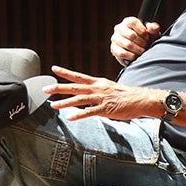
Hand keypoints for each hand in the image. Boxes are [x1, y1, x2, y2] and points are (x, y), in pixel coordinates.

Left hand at [44, 65, 160, 121]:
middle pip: (74, 87)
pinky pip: (89, 112)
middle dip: (58, 87)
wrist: (140, 99)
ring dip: (65, 102)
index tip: (54, 68)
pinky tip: (70, 117)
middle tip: (45, 88)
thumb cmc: (126, 96)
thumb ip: (97, 91)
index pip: (78, 76)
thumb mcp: (109, 88)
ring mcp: (100, 98)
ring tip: (53, 105)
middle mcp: (97, 88)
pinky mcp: (105, 109)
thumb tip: (86, 96)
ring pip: (79, 99)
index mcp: (98, 82)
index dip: (65, 72)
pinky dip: (79, 114)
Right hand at [110, 16, 161, 66]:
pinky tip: (136, 56)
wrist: (139, 52)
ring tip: (142, 52)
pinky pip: (122, 53)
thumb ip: (154, 29)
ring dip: (138, 50)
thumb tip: (151, 28)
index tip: (147, 37)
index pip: (133, 22)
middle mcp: (119, 28)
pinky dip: (131, 56)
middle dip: (142, 43)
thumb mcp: (152, 33)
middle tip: (146, 47)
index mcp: (128, 21)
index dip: (142, 31)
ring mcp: (115, 38)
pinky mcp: (113, 49)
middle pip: (131, 35)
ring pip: (127, 44)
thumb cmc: (146, 40)